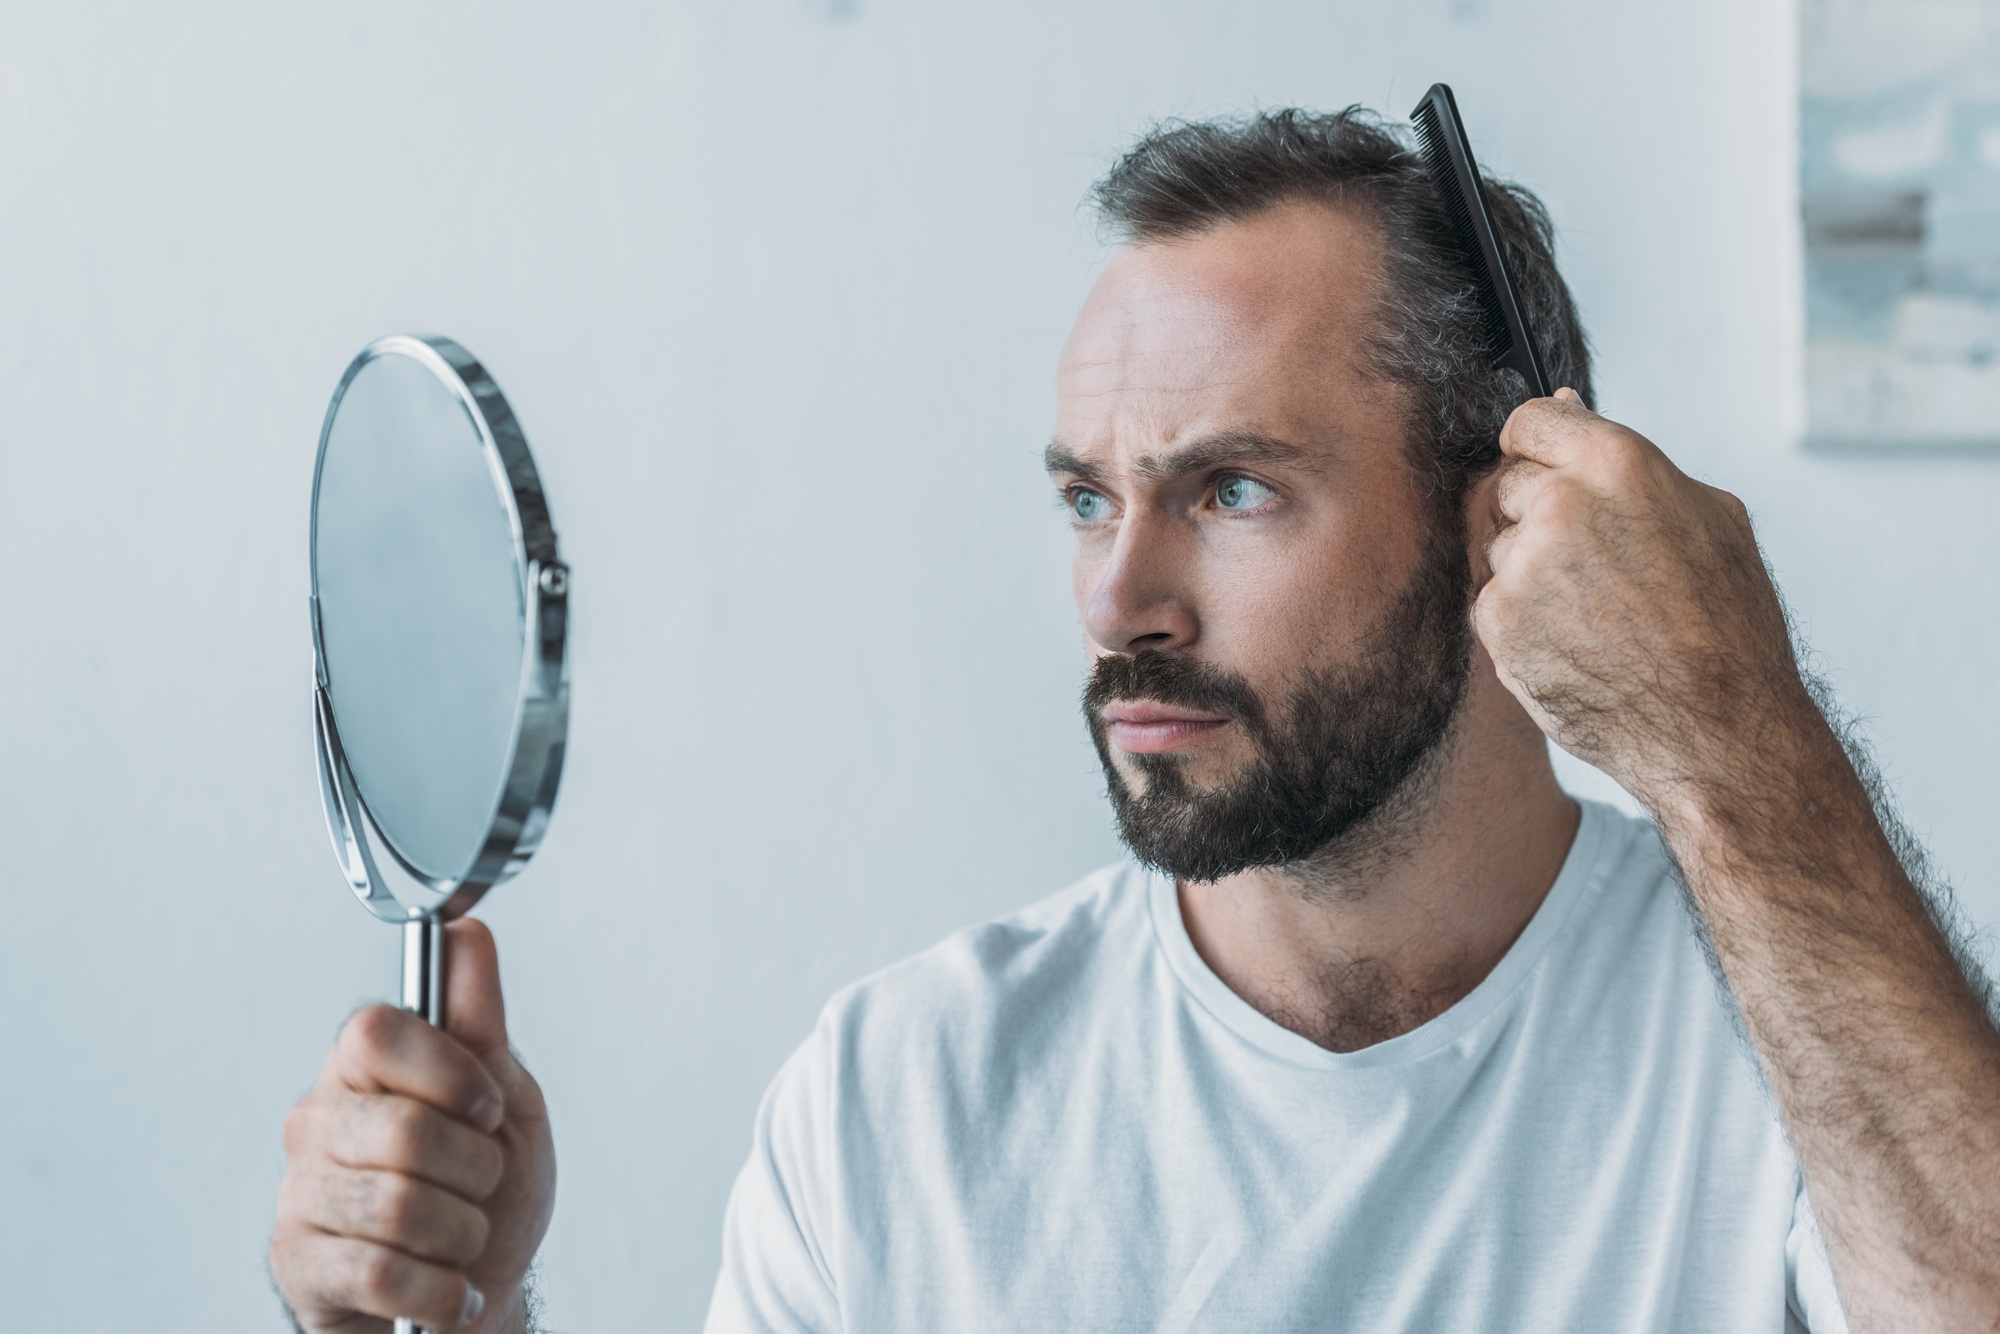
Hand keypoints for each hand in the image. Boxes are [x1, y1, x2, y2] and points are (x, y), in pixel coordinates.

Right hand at [271, 919, 554, 1332]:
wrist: (475, 1298)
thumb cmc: (488, 1193)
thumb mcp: (504, 1101)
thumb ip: (480, 1022)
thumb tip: (465, 929)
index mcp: (365, 1068)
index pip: (377, 1031)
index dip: (450, 1073)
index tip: (487, 1110)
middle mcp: (319, 1121)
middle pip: (403, 1130)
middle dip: (475, 1170)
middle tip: (482, 1187)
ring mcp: (300, 1193)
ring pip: (396, 1206)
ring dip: (461, 1235)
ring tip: (462, 1241)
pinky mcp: (297, 1262)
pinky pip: (379, 1271)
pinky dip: (439, 1291)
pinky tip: (449, 1291)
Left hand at [1472, 390, 1811, 809]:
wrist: (1717, 729)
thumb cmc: (1728, 624)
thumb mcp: (1711, 515)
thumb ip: (1629, 460)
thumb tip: (1565, 405)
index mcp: (1616, 463)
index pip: (1528, 421)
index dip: (1537, 446)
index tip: (1547, 468)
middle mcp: (1559, 505)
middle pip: (1510, 486)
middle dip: (1541, 516)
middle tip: (1603, 567)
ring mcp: (1521, 566)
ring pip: (1502, 550)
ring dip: (1534, 574)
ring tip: (1602, 616)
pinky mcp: (1496, 623)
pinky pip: (1493, 603)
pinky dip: (1523, 623)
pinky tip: (1578, 646)